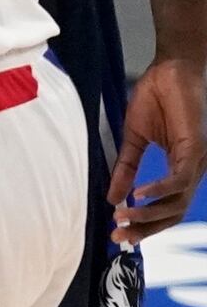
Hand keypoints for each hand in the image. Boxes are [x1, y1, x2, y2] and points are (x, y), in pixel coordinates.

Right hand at [113, 58, 204, 240]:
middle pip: (173, 213)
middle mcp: (191, 171)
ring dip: (149, 214)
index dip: (143, 224)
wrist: (170, 69)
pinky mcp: (194, 149)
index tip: (118, 234)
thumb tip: (111, 195)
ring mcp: (195, 162)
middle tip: (118, 236)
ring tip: (123, 217)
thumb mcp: (133, 138)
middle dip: (146, 229)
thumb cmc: (155, 98)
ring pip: (177, 202)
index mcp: (178, 169)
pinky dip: (158, 190)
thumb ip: (125, 167)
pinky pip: (178, 179)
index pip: (165, 208)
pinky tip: (137, 194)